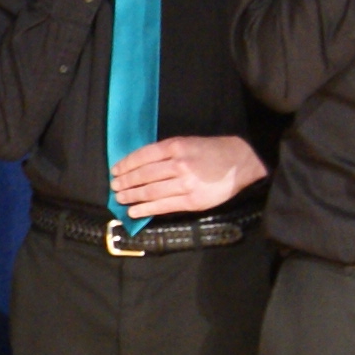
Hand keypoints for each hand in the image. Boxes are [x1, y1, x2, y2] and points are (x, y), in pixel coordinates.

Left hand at [108, 134, 264, 216]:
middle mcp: (178, 164)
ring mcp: (185, 184)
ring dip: (132, 196)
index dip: (126, 164)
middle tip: (114, 187)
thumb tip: (140, 165)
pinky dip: (146, 209)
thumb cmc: (211, 151)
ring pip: (150, 191)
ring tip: (120, 199)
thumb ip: (166, 153)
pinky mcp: (192, 201)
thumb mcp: (187, 143)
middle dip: (125, 182)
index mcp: (176, 147)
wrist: (239, 163)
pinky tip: (134, 211)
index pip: (143, 156)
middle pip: (144, 175)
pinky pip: (163, 205)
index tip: (115, 170)